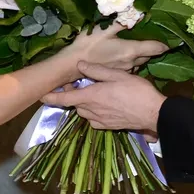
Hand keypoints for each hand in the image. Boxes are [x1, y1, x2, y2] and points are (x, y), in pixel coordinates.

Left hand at [40, 62, 166, 131]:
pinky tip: (104, 104)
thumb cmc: (136, 91)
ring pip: (84, 112)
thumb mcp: (117, 75)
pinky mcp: (109, 127)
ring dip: (84, 103)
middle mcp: (92, 111)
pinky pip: (94, 119)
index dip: (51, 97)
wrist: (154, 113)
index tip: (40, 96)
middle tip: (77, 83)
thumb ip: (96, 71)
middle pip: (75, 104)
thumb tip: (79, 65)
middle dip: (72, 96)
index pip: (64, 99)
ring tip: (93, 92)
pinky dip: (93, 111)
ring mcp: (100, 121)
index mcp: (92, 97)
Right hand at [66, 22, 166, 73]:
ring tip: (140, 47)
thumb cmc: (88, 45)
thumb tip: (138, 12)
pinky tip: (126, 56)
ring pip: (140, 62)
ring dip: (142, 56)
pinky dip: (133, 61)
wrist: (72, 65)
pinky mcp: (118, 74)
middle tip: (154, 39)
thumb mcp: (104, 29)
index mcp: (131, 50)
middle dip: (153, 49)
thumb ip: (122, 21)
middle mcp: (132, 61)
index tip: (172, 40)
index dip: (164, 44)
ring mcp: (126, 70)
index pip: (156, 48)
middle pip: (149, 55)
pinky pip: (131, 67)